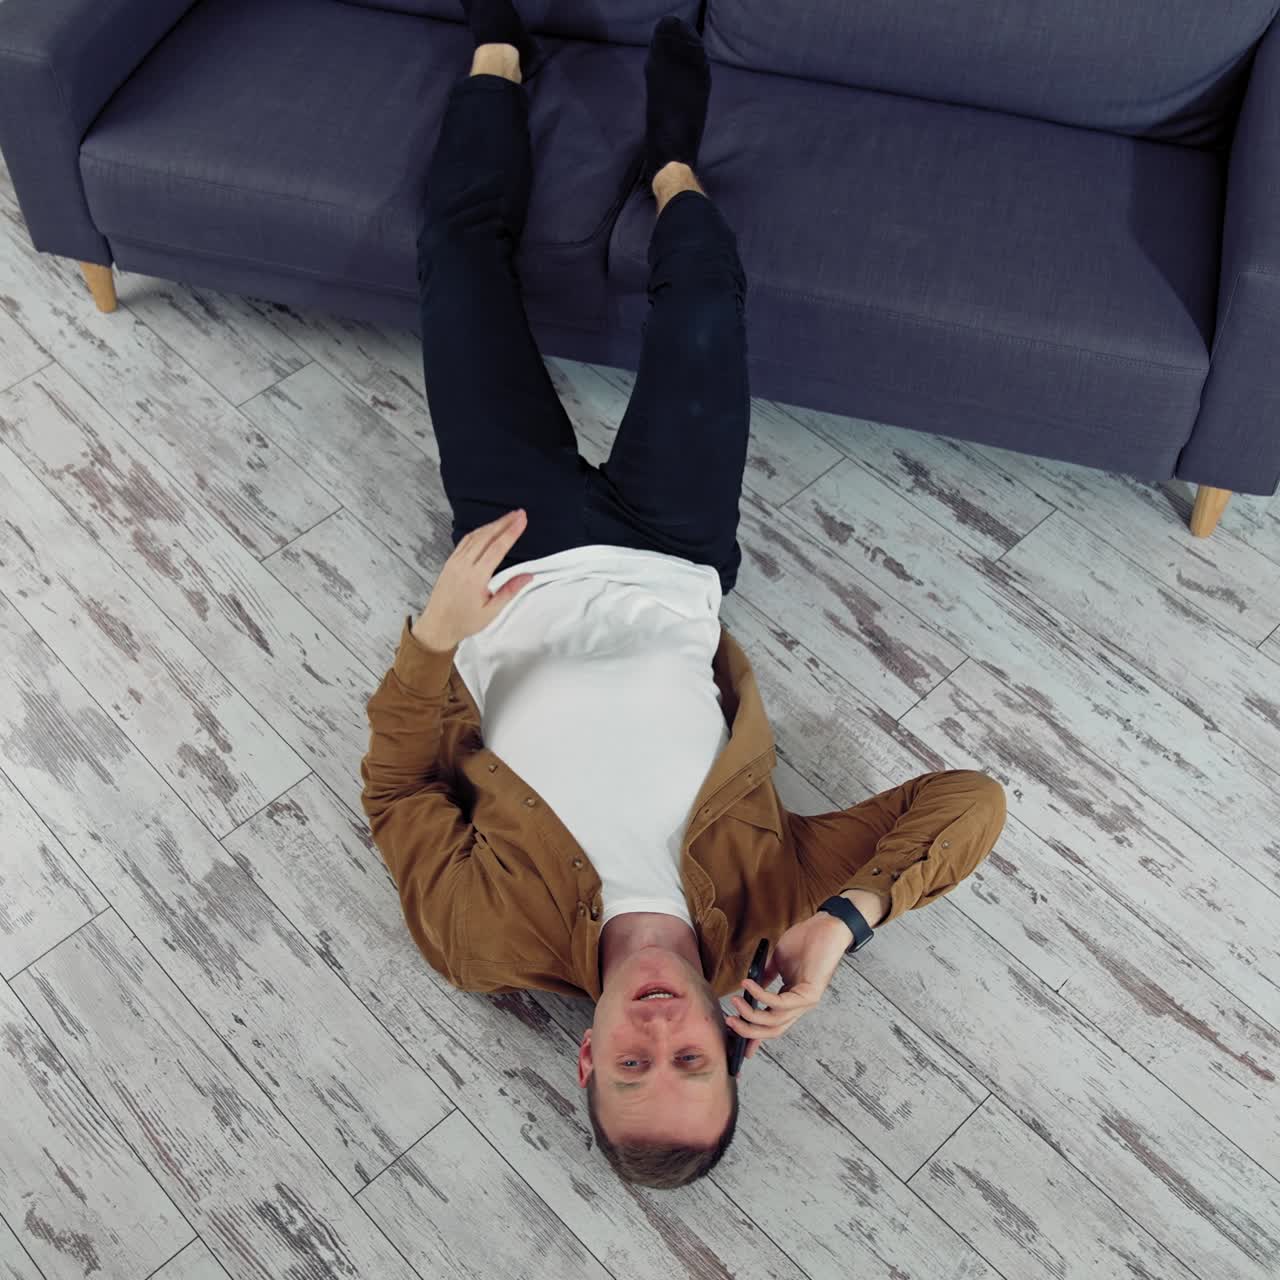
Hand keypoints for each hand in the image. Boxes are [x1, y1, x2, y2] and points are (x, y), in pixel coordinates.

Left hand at [412, 510, 532, 651]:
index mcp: (475, 577)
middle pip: (487, 536)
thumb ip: (509, 591)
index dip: (511, 531)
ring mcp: (454, 562)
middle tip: (519, 513)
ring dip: (492, 525)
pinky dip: (479, 532)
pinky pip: (465, 541)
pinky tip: (487, 529)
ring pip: (475, 536)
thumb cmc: (463, 621)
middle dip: (504, 522)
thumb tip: (527, 576)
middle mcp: (463, 565)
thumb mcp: (491, 612)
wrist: (437, 625)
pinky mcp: (450, 562)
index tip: (522, 520)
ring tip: (507, 518)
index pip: (497, 548)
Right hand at [726, 912, 851, 1060]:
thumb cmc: (804, 942)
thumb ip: (766, 976)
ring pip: (774, 1021)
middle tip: (730, 1023)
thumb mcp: (779, 961)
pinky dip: (760, 996)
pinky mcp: (810, 995)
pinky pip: (779, 1002)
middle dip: (748, 1031)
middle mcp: (799, 1005)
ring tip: (735, 1002)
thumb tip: (748, 987)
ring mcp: (805, 1002)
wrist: (825, 927)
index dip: (755, 1037)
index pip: (772, 1025)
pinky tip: (747, 985)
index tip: (738, 1044)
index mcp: (791, 999)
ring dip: (750, 1015)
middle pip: (772, 1030)